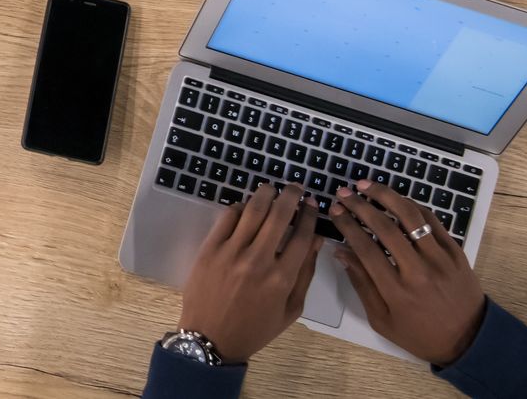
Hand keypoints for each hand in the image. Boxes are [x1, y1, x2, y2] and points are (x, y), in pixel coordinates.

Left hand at [176, 182, 323, 360]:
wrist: (210, 338)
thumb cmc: (255, 328)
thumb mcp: (291, 309)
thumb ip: (305, 274)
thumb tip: (316, 240)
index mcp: (282, 279)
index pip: (302, 236)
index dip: (310, 215)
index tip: (313, 203)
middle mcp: (258, 261)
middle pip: (279, 215)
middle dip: (291, 196)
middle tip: (296, 188)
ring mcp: (232, 252)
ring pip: (253, 210)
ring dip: (266, 194)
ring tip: (272, 189)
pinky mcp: (210, 249)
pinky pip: (228, 217)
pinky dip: (240, 207)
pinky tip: (247, 208)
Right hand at [328, 179, 486, 364]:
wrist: (469, 340)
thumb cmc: (420, 334)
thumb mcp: (382, 320)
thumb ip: (361, 284)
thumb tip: (342, 252)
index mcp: (397, 291)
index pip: (365, 248)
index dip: (346, 225)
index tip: (335, 211)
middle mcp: (418, 271)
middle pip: (384, 228)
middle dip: (359, 205)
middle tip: (343, 193)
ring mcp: (440, 258)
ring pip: (410, 216)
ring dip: (386, 196)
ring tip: (367, 185)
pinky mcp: (455, 252)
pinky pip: (432, 221)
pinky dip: (412, 206)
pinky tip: (397, 200)